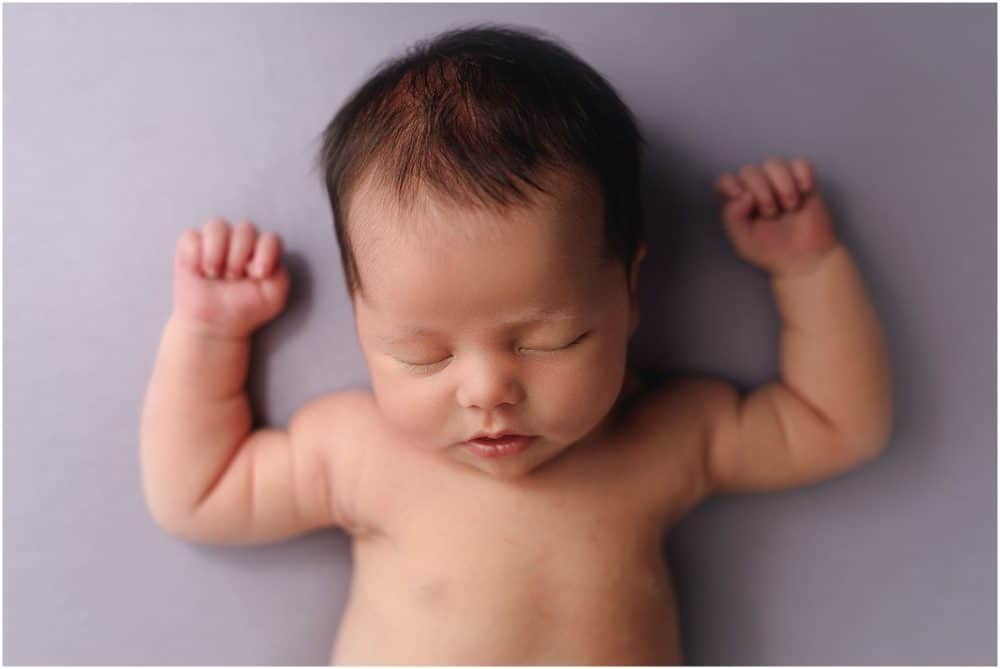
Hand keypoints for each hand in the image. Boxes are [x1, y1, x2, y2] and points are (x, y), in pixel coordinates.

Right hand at [171, 217, 289, 338]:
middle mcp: (241, 242)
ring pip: (217, 225)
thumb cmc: (245, 308)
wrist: (215, 324)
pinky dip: (194, 254)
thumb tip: (262, 258)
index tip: (258, 275)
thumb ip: (280, 275)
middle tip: (233, 278)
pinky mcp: (191, 246)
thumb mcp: (273, 297)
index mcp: (263, 251)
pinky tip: (197, 271)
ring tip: (213, 274)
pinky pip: (191, 236)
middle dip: (239, 256)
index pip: (270, 238)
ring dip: (216, 251)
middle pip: (245, 229)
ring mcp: (215, 241)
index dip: (266, 253)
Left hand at [714, 157, 837, 276]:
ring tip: (789, 206)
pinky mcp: (802, 181)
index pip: (725, 181)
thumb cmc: (771, 251)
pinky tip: (804, 192)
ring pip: (773, 163)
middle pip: (749, 171)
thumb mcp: (743, 240)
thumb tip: (744, 193)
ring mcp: (779, 183)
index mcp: (738, 202)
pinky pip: (799, 163)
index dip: (730, 185)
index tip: (741, 197)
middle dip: (761, 191)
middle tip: (771, 214)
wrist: (804, 259)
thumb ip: (732, 216)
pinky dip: (802, 175)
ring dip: (781, 185)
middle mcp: (756, 189)